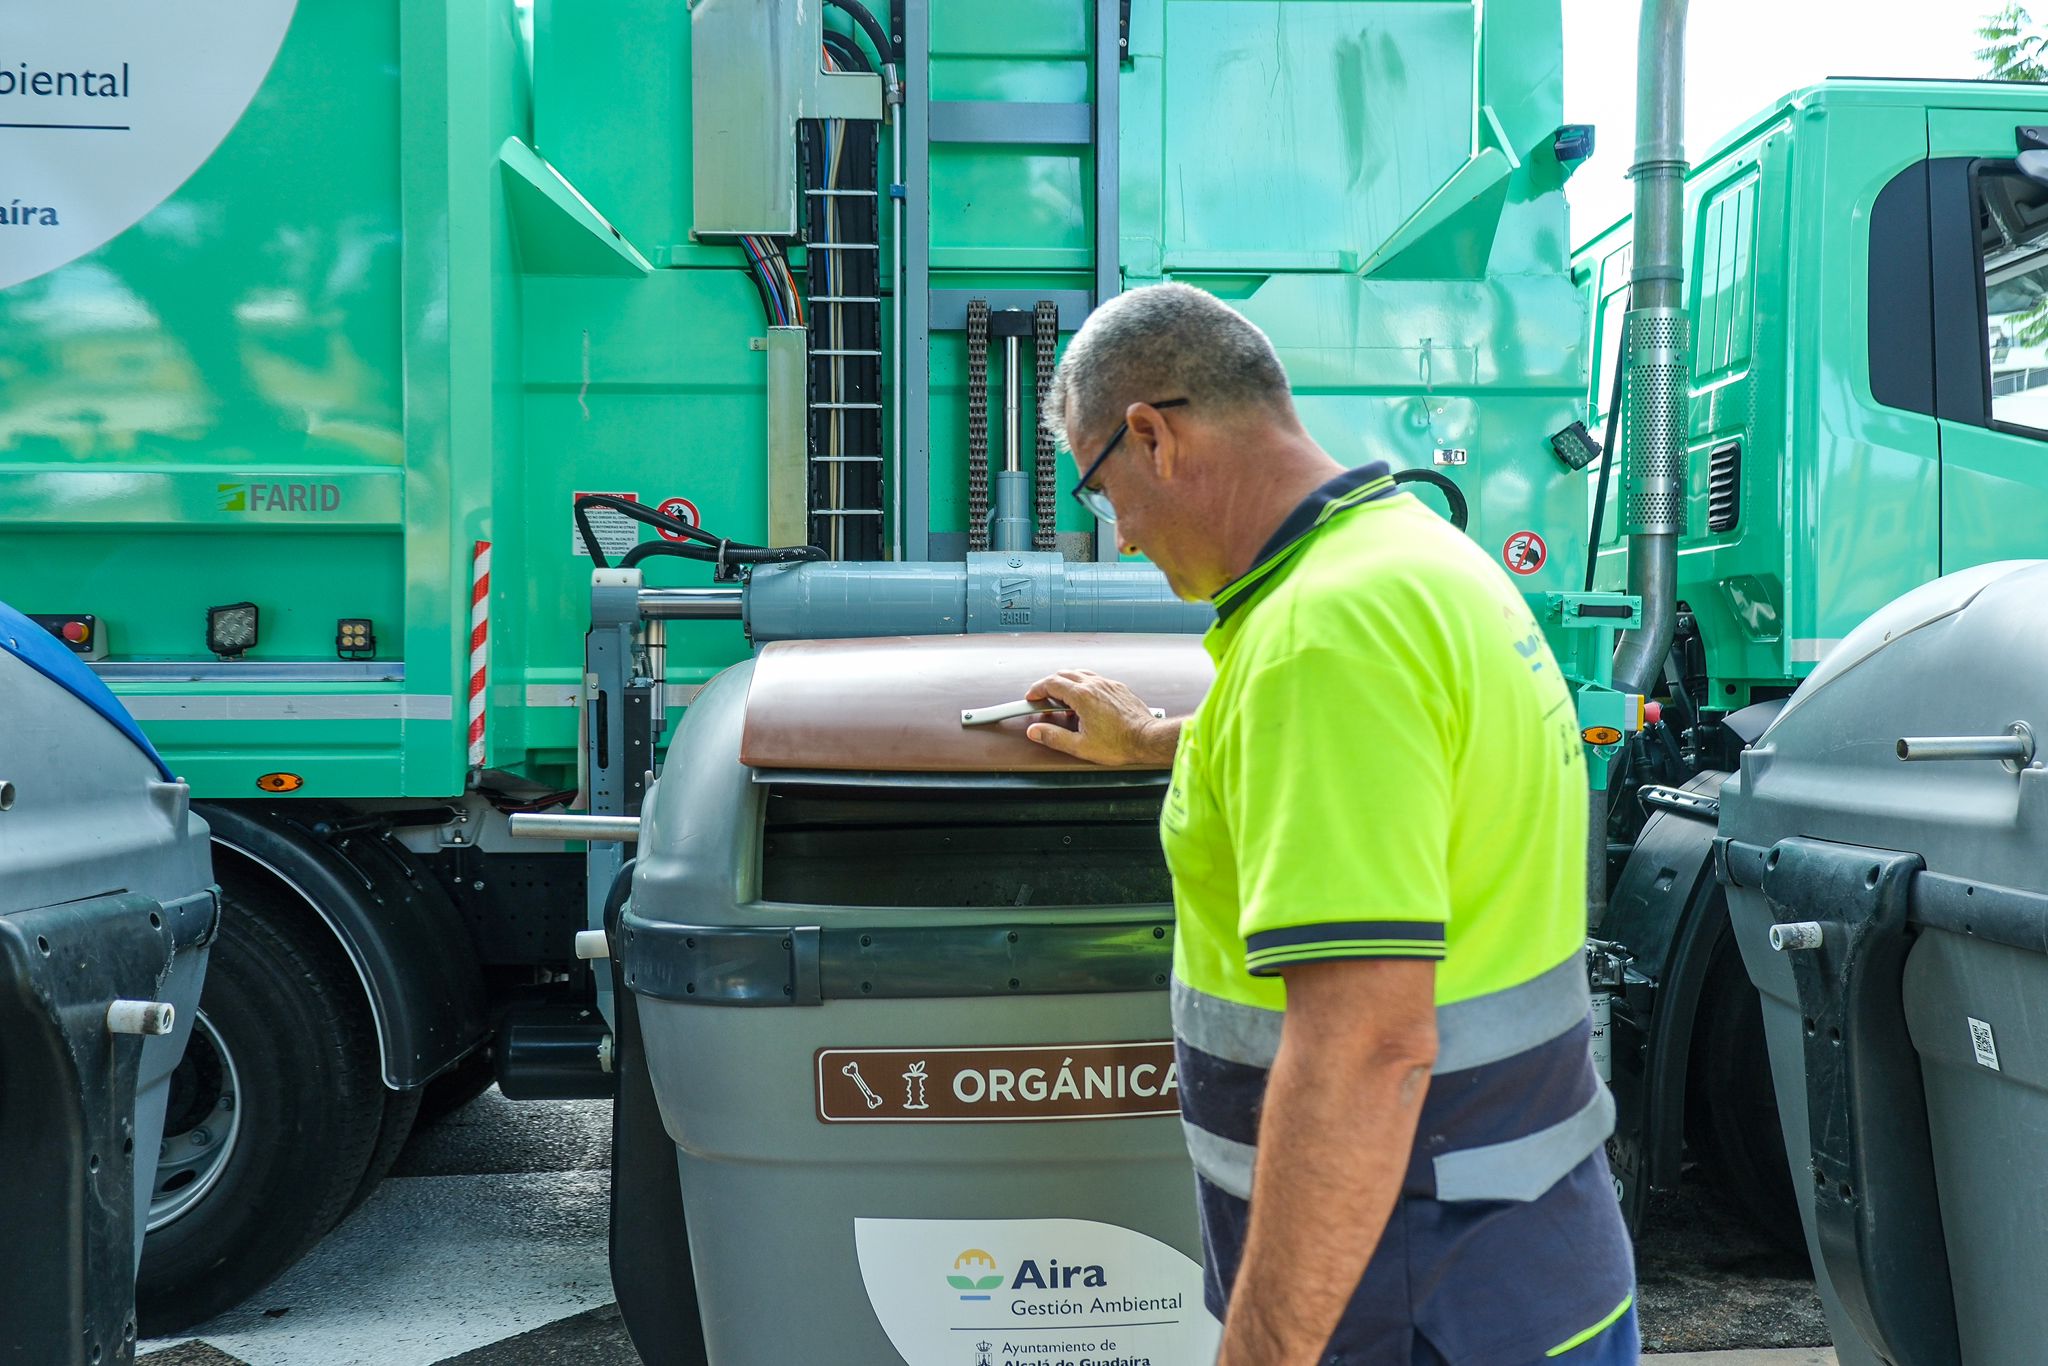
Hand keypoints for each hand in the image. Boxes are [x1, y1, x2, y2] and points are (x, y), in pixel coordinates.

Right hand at [1023, 669, 1179, 766]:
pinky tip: (1084, 699)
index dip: (1037, 689)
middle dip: (1049, 684)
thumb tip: (1035, 731)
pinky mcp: (1118, 688)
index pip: (1052, 684)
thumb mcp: (1080, 746)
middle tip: (1042, 697)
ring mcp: (1107, 684)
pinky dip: (1082, 684)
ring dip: (1066, 681)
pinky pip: (1095, 679)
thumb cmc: (1120, 743)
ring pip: (1080, 673)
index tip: (1031, 697)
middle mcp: (1094, 685)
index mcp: (1082, 696)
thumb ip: (1054, 737)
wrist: (1147, 738)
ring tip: (1061, 698)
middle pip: (1064, 674)